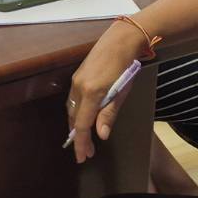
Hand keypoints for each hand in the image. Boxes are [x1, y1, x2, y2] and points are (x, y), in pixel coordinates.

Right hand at [65, 20, 148, 163]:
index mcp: (91, 93)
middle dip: (79, 137)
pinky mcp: (77, 76)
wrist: (119, 40)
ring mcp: (76, 81)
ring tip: (85, 138)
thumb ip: (109, 114)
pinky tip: (83, 117)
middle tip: (86, 152)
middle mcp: (78, 88)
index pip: (82, 125)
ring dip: (76, 125)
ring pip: (71, 109)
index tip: (82, 157)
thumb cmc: (125, 67)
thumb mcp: (121, 92)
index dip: (81, 143)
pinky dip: (76, 113)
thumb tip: (101, 134)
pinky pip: (73, 100)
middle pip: (74, 118)